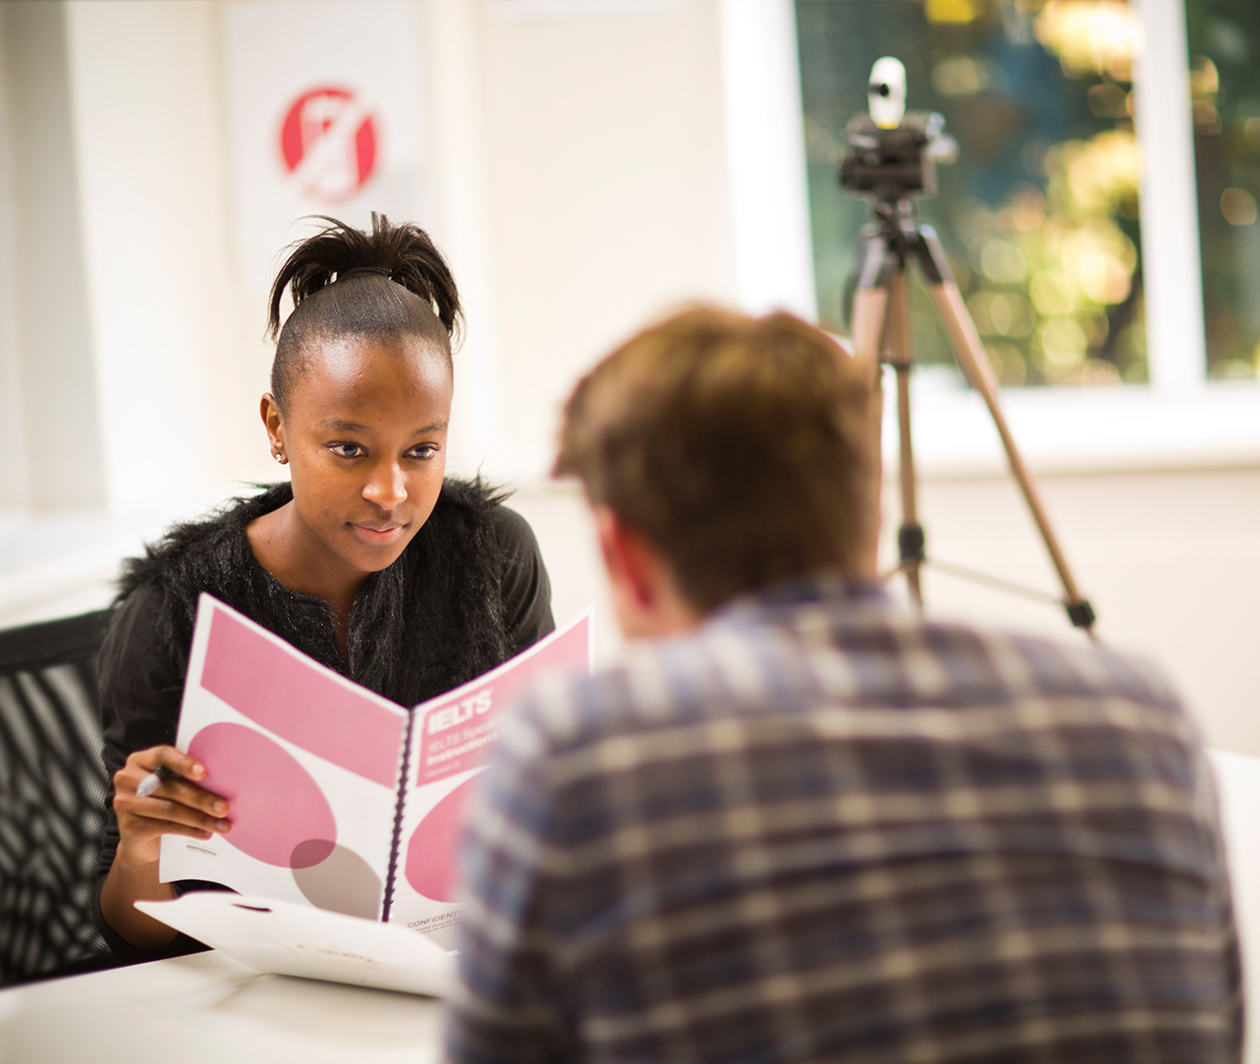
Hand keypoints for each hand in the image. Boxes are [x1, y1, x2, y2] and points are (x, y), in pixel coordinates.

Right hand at [112, 745, 230, 867]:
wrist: (143, 840)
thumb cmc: (165, 803)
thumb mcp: (172, 785)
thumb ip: (187, 778)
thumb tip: (224, 781)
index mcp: (140, 760)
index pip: (162, 755)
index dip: (184, 763)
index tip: (204, 772)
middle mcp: (127, 778)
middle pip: (171, 786)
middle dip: (202, 798)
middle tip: (225, 808)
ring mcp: (125, 803)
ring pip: (170, 809)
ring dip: (201, 818)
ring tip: (223, 825)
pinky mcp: (128, 826)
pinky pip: (166, 827)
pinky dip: (190, 830)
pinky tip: (206, 833)